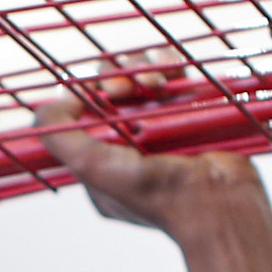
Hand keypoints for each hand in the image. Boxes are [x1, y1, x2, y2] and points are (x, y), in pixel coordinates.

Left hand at [35, 71, 271, 240]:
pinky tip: (173, 74)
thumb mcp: (90, 167)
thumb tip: (51, 104)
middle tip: (124, 90)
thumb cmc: (158, 195)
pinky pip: (175, 77)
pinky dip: (171, 67)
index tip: (98, 92)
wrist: (220, 203)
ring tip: (155, 84)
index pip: (84, 114)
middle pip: (112, 90)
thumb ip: (59, 136)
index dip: (86, 94)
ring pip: (142, 77)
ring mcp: (164, 127)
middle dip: (115, 79)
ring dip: (144, 69)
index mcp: (103, 163)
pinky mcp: (192, 112)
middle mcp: (132, 143)